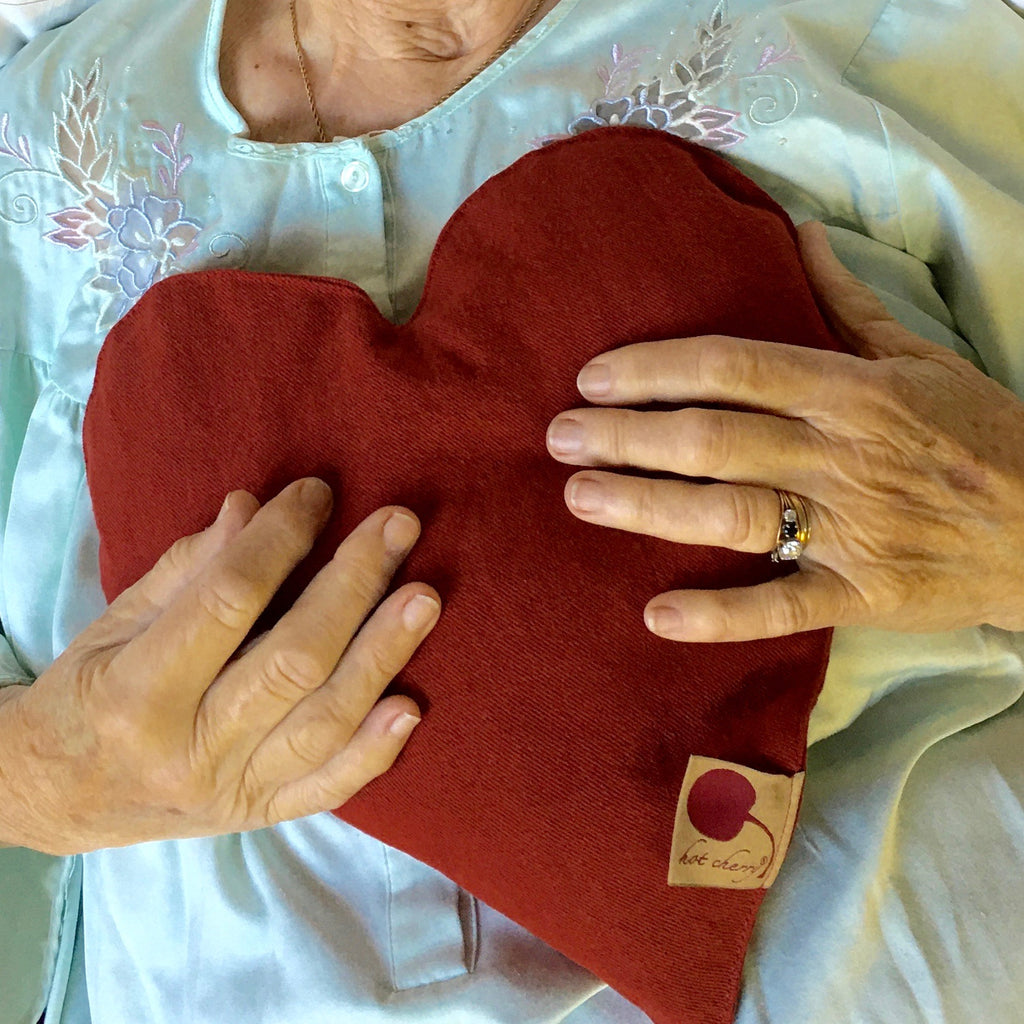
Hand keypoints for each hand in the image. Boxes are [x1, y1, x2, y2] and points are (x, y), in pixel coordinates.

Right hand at [0, 480, 438, 854]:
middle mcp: (188, 750)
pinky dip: (373, 751)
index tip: (318, 494)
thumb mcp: (117, 623)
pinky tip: (411, 706)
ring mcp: (230, 791)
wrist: (59, 797)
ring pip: (323, 722)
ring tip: (425, 597)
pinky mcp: (261, 815)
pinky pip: (327, 789)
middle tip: (398, 525)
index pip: (228, 601)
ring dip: (382, 655)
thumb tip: (253, 509)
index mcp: (137, 692)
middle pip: (294, 660)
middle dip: (353, 585)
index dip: (281, 539)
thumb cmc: (88, 694)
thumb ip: (186, 569)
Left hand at [546, 221, 1023, 641]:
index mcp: (854, 391)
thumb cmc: (984, 435)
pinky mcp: (863, 596)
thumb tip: (798, 233)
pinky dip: (721, 615)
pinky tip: (657, 615)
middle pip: (714, 439)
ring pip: (732, 514)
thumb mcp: (925, 356)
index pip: (735, 368)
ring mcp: (851, 530)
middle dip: (628, 436)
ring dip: (648, 507)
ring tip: (579, 498)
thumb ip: (851, 303)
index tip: (594, 378)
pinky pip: (782, 607)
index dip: (656, 369)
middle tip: (558, 437)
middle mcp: (842, 456)